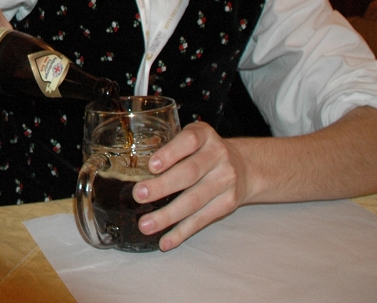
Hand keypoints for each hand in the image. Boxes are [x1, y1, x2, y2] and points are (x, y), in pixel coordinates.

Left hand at [129, 122, 249, 250]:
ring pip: (194, 201)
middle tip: (139, 195)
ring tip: (145, 224)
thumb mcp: (193, 138)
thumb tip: (131, 167)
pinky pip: (202, 219)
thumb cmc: (205, 151)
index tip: (152, 166)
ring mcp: (225, 181)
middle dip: (162, 186)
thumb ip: (170, 147)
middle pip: (189, 173)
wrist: (245, 166)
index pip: (189, 140)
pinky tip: (165, 241)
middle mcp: (218, 156)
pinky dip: (182, 232)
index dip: (170, 153)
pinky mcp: (228, 203)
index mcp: (205, 135)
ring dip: (168, 215)